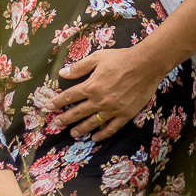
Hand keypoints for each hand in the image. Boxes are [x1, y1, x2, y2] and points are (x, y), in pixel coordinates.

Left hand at [50, 46, 166, 141]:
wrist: (146, 64)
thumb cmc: (122, 58)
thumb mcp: (98, 57)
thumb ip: (79, 66)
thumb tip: (63, 73)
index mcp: (91, 86)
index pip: (69, 97)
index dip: (57, 102)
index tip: (49, 107)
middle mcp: (99, 101)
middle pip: (77, 113)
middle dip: (65, 119)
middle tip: (57, 124)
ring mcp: (112, 110)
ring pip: (91, 123)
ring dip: (80, 129)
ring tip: (72, 133)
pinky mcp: (124, 115)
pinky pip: (111, 128)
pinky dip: (101, 135)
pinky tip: (95, 138)